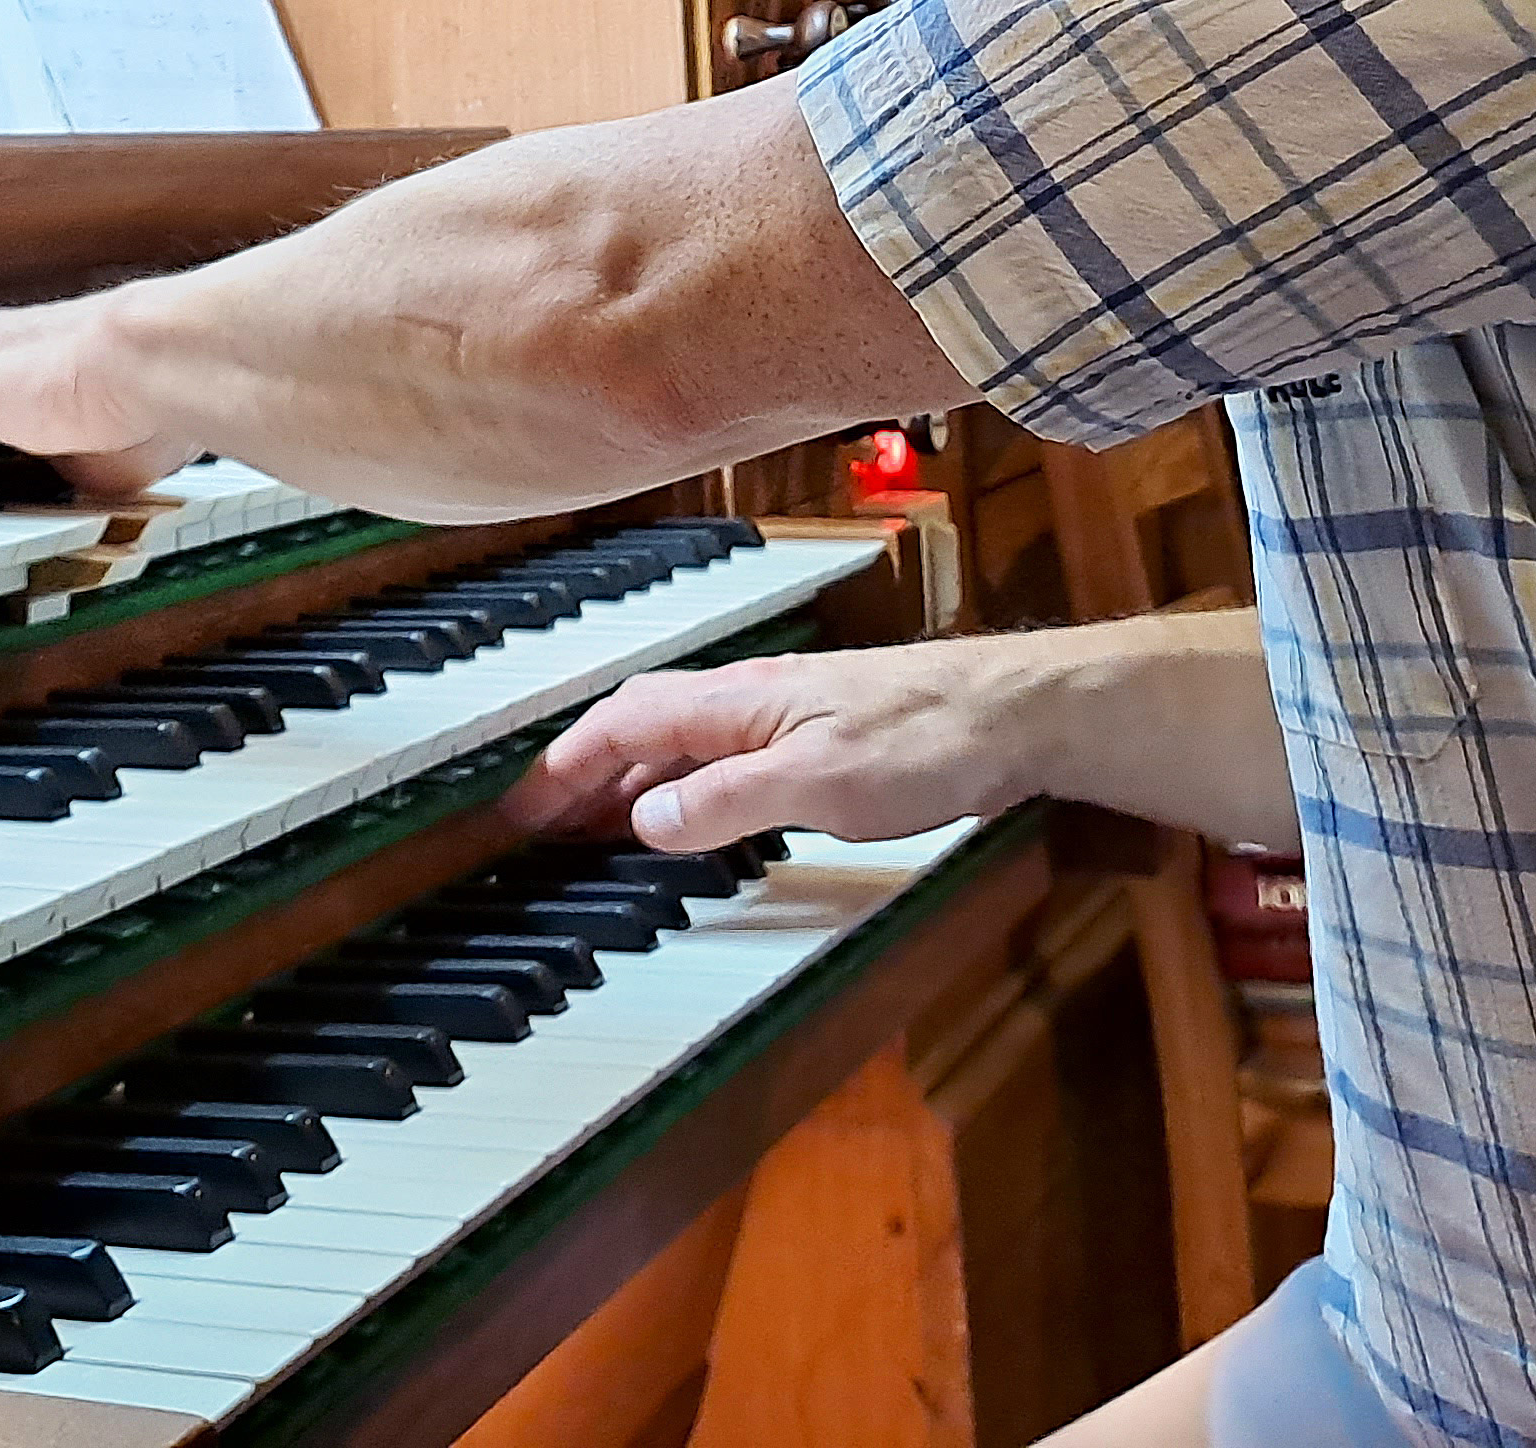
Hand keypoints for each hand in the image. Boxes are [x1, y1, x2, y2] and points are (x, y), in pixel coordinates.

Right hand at [500, 637, 1070, 852]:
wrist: (1018, 714)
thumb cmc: (927, 739)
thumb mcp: (815, 785)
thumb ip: (723, 802)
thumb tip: (643, 820)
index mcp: (734, 701)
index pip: (620, 724)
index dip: (562, 768)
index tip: (517, 811)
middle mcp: (748, 700)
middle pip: (639, 729)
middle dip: (581, 776)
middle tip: (538, 831)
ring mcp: (782, 716)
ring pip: (679, 744)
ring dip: (628, 785)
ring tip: (593, 834)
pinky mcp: (816, 739)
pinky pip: (720, 760)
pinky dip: (681, 790)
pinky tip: (687, 822)